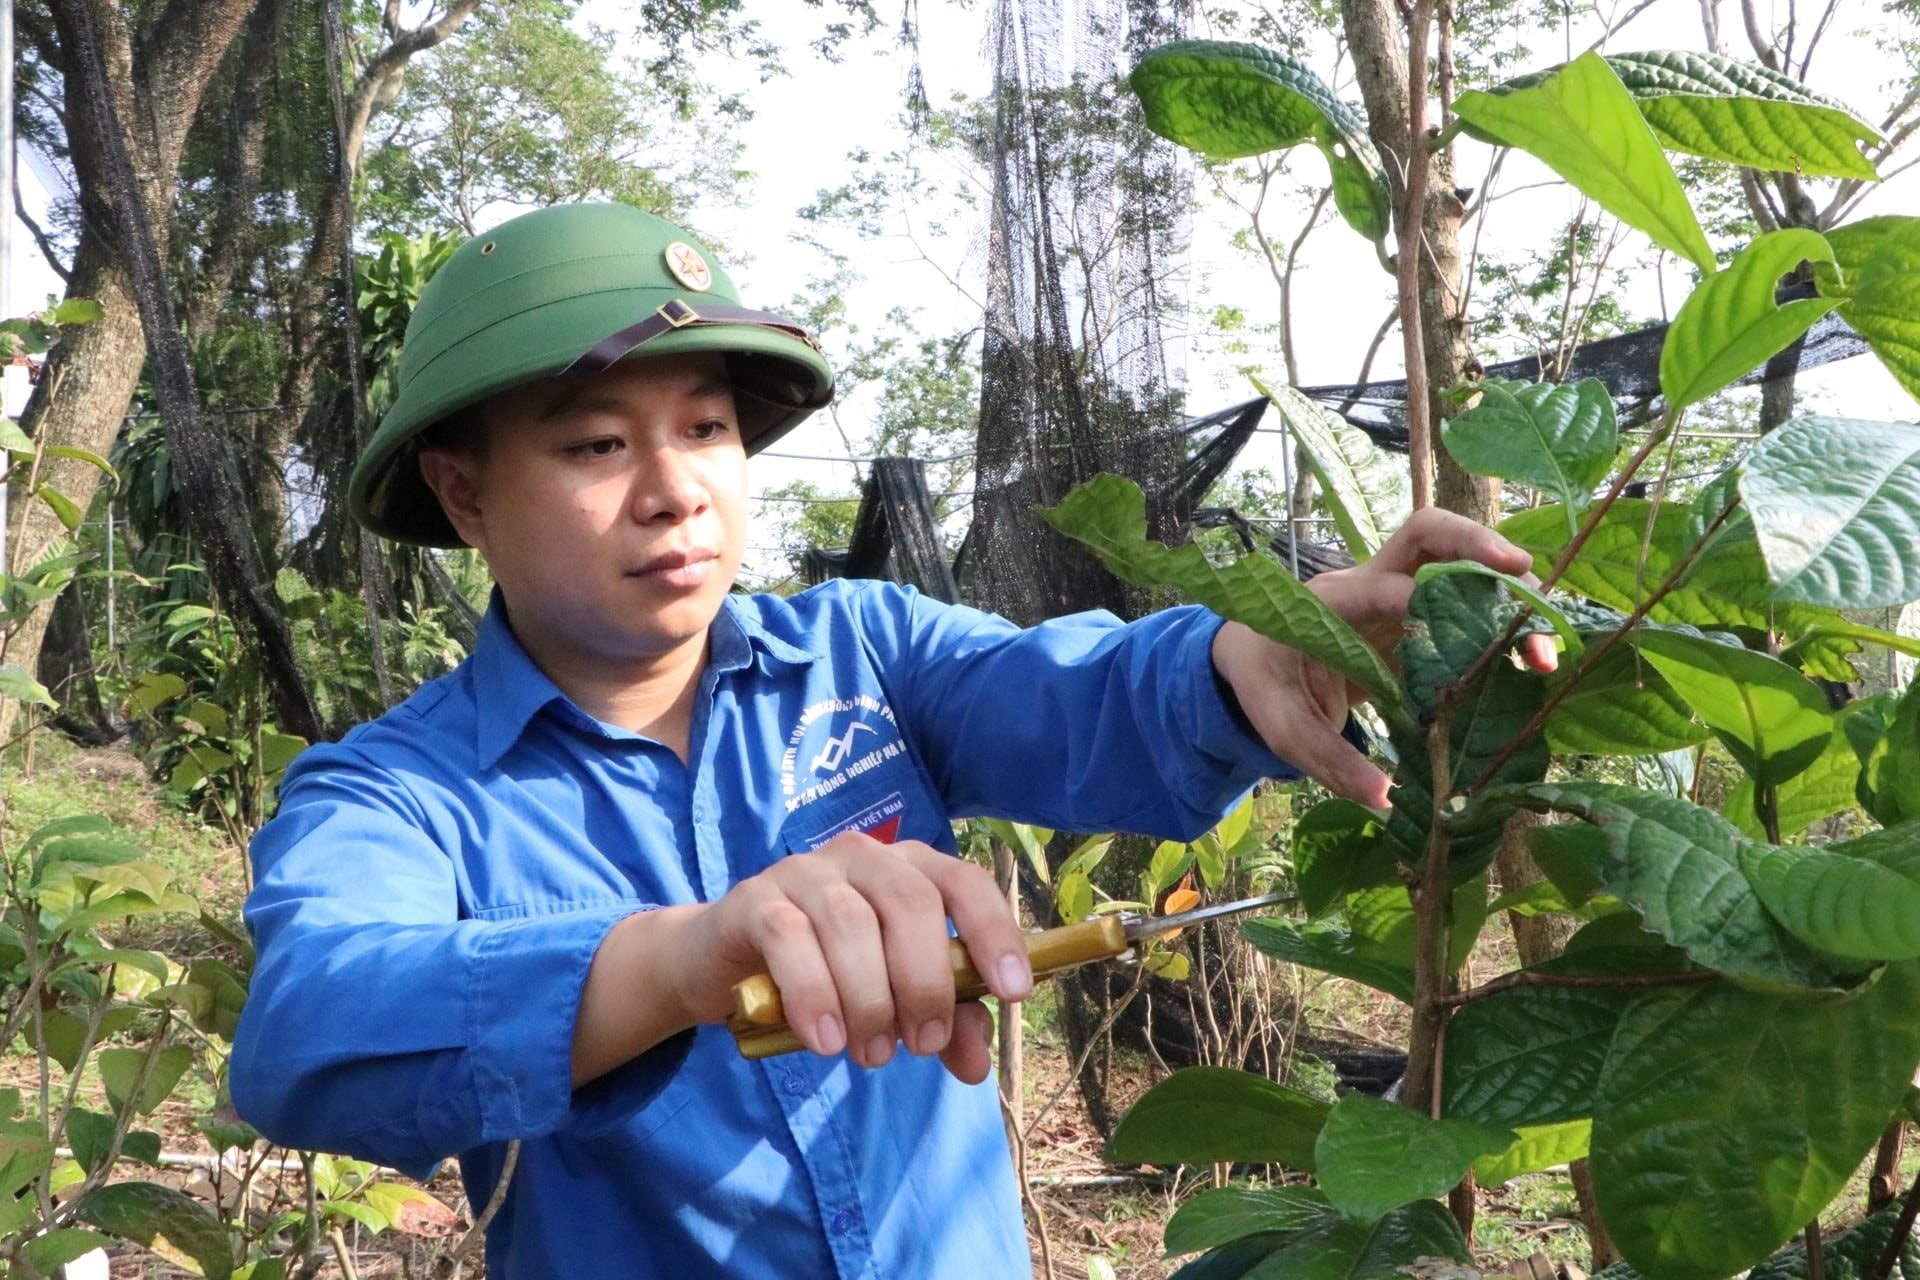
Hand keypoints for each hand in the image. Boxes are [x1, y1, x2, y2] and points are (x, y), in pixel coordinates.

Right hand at [673, 833, 1032, 1081]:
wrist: (725, 967)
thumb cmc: (828, 973)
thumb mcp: (892, 998)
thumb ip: (942, 1021)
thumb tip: (978, 1066)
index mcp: (908, 868)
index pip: (963, 882)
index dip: (993, 931)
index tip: (1013, 991)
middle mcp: (862, 857)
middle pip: (910, 902)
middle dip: (925, 982)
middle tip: (921, 1044)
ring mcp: (805, 872)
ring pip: (851, 923)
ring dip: (869, 1000)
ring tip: (870, 1055)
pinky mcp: (754, 900)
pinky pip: (788, 938)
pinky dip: (814, 993)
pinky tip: (825, 1040)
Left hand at [1211, 507, 1557, 807]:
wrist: (1253, 657)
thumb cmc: (1265, 683)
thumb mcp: (1283, 727)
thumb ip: (1328, 759)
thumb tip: (1384, 797)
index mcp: (1327, 603)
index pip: (1379, 587)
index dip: (1421, 604)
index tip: (1461, 640)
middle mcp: (1366, 582)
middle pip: (1426, 533)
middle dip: (1478, 545)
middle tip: (1524, 578)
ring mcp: (1394, 592)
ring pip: (1453, 558)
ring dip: (1503, 584)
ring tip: (1542, 643)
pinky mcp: (1415, 612)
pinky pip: (1461, 596)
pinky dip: (1499, 615)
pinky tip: (1530, 655)